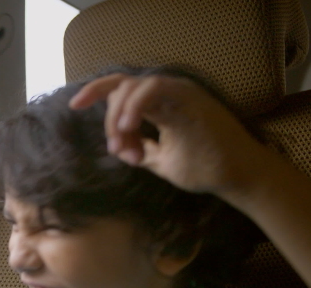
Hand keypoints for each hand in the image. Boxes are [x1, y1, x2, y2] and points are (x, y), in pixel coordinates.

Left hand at [69, 73, 267, 196]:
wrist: (236, 177)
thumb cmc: (204, 168)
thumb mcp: (161, 160)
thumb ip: (139, 150)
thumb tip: (118, 148)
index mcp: (160, 104)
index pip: (122, 89)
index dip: (95, 92)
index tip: (74, 106)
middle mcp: (167, 93)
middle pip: (121, 89)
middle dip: (109, 120)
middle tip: (118, 149)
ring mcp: (178, 92)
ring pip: (132, 87)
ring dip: (119, 117)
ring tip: (124, 144)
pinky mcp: (188, 96)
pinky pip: (152, 88)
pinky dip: (134, 106)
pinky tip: (127, 129)